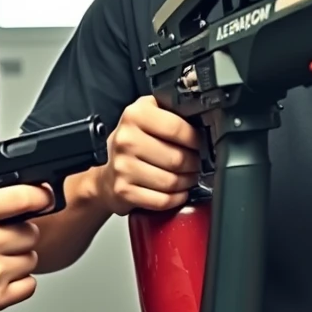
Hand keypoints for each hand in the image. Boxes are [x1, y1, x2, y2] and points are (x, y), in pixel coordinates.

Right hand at [0, 184, 50, 311]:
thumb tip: (19, 181)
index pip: (25, 198)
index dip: (40, 196)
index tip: (43, 198)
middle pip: (31, 231)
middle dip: (20, 231)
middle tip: (0, 234)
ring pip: (32, 258)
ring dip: (19, 256)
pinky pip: (29, 284)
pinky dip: (18, 280)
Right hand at [99, 96, 201, 215]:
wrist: (108, 173)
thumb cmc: (133, 144)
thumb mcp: (148, 116)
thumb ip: (172, 112)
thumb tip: (203, 119)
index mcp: (135, 115)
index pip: (176, 128)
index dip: (195, 138)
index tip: (199, 143)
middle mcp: (126, 140)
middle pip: (177, 158)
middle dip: (194, 163)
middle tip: (195, 163)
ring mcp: (123, 166)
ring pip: (171, 181)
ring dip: (186, 182)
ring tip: (187, 177)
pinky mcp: (124, 190)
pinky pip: (162, 200)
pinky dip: (176, 198)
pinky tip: (177, 192)